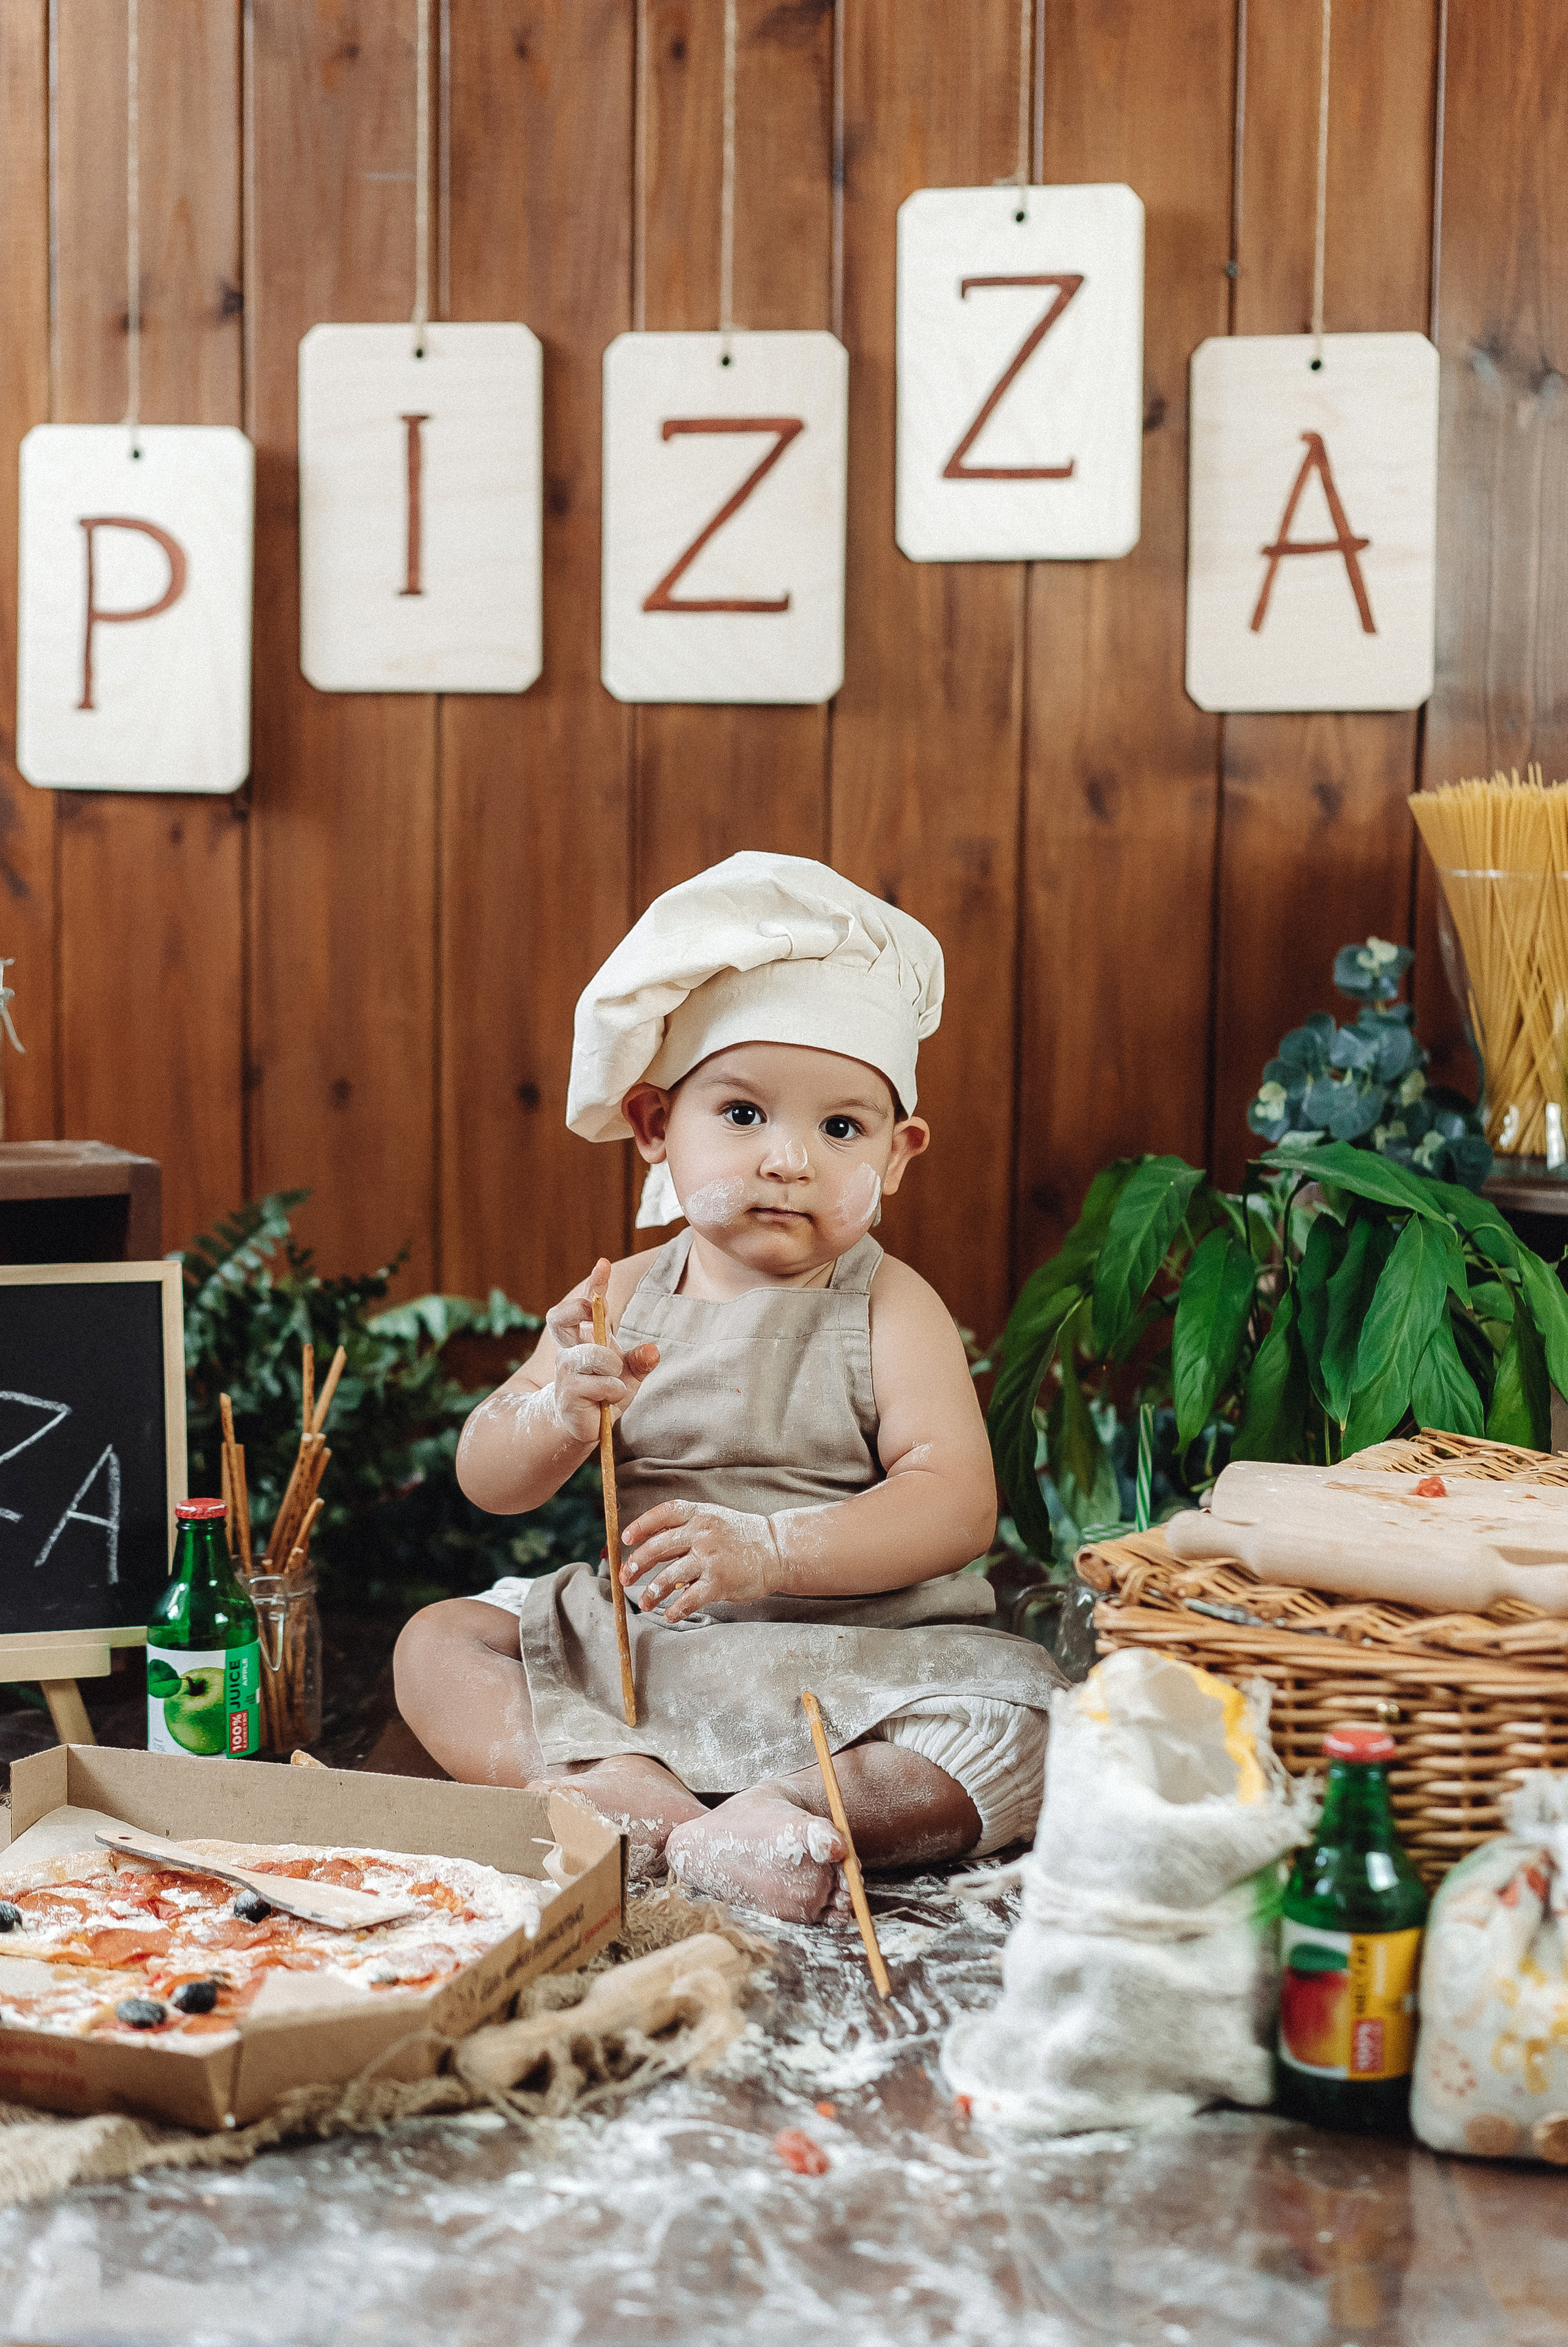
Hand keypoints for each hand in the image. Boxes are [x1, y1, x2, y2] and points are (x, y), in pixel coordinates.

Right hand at [543, 1260, 658, 1446]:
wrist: (586, 1425)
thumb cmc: (607, 1391)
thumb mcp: (630, 1373)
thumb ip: (641, 1360)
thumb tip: (653, 1350)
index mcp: (584, 1337)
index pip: (586, 1304)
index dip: (594, 1284)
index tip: (603, 1263)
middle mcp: (569, 1349)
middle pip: (561, 1317)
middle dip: (580, 1311)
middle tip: (597, 1320)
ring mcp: (565, 1371)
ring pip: (592, 1356)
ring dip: (612, 1367)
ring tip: (616, 1381)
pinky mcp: (566, 1394)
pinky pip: (597, 1385)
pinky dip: (613, 1391)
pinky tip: (610, 1400)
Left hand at [620, 1501, 779, 1622]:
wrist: (776, 1550)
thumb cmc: (741, 1538)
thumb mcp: (713, 1522)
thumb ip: (685, 1533)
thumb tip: (651, 1551)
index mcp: (700, 1515)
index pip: (664, 1514)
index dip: (641, 1525)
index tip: (625, 1538)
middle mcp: (703, 1533)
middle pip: (658, 1547)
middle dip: (636, 1564)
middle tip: (624, 1577)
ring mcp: (711, 1558)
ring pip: (669, 1576)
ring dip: (652, 1592)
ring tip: (644, 1602)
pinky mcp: (720, 1582)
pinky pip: (689, 1598)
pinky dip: (676, 1609)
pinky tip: (669, 1615)